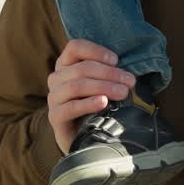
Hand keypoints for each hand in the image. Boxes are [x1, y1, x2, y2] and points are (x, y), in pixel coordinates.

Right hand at [47, 38, 135, 154]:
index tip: (116, 60)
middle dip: (109, 73)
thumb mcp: (100, 84)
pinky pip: (70, 107)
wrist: (82, 137)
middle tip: (129, 81)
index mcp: (66, 64)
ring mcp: (54, 97)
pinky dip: (89, 103)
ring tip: (122, 92)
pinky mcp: (55, 116)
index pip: (75, 47)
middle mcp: (56, 78)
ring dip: (103, 87)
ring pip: (77, 86)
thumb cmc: (94, 104)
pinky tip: (104, 103)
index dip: (96, 51)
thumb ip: (107, 73)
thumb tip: (127, 71)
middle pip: (81, 68)